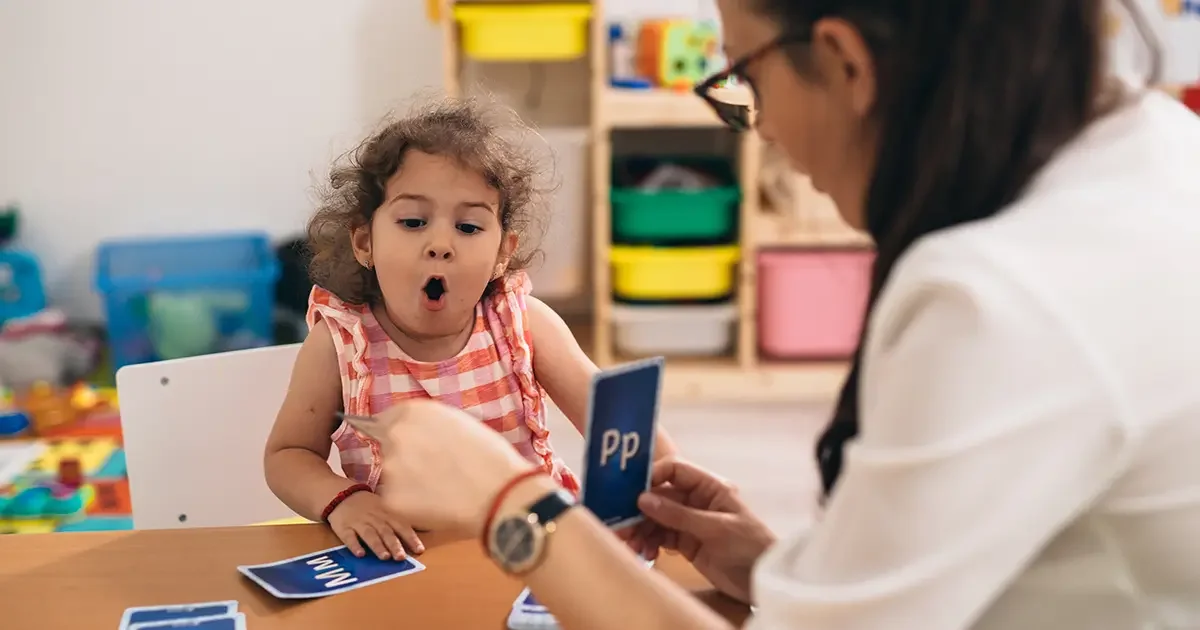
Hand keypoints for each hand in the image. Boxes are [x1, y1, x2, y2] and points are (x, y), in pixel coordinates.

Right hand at [326, 489, 424, 559]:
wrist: (341, 494)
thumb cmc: (367, 506)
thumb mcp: (383, 510)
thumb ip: (395, 523)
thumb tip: (413, 540)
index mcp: (386, 515)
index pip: (401, 526)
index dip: (411, 538)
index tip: (420, 550)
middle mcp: (374, 519)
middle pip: (385, 531)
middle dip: (394, 544)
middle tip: (401, 557)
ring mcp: (358, 523)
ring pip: (369, 535)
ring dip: (377, 546)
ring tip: (385, 557)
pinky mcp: (343, 528)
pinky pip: (349, 537)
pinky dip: (354, 545)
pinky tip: (360, 554)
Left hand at [346, 399, 534, 536]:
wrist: (499, 494)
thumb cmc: (491, 458)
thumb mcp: (460, 424)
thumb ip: (431, 425)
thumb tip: (421, 434)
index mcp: (414, 411)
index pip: (388, 419)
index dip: (404, 434)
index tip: (414, 446)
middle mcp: (396, 435)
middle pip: (389, 446)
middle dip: (405, 457)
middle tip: (433, 471)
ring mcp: (390, 468)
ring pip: (393, 475)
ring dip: (407, 482)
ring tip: (439, 490)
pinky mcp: (390, 499)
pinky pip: (396, 501)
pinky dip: (411, 505)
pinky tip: (435, 505)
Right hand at [620, 458, 775, 603]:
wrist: (764, 580)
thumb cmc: (750, 546)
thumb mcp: (716, 529)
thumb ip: (679, 515)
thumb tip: (643, 499)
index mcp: (709, 487)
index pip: (675, 470)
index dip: (653, 475)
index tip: (631, 489)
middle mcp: (697, 501)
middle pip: (660, 495)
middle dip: (639, 508)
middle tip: (622, 522)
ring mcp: (690, 522)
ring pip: (656, 517)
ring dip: (641, 528)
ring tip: (631, 543)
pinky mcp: (686, 543)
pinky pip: (660, 536)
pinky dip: (649, 542)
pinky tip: (645, 552)